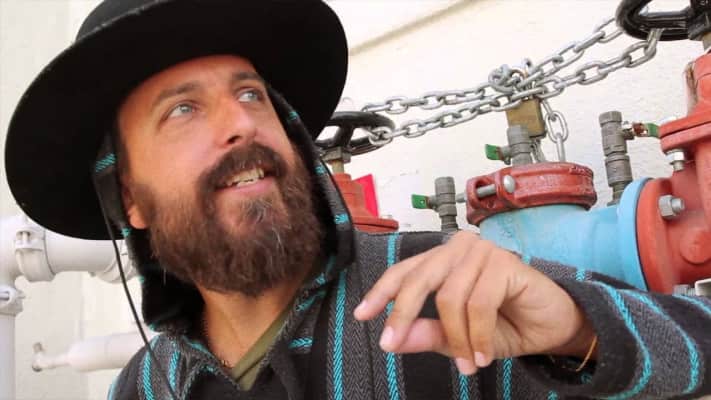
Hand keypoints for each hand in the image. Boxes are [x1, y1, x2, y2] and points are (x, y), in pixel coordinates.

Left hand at [353, 231, 595, 374]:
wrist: (553, 327)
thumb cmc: (505, 326)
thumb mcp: (457, 337)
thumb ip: (426, 333)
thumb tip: (394, 339)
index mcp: (443, 259)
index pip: (404, 271)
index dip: (381, 293)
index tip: (361, 315)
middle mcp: (459, 248)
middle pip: (418, 279)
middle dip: (403, 315)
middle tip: (391, 346)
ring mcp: (482, 251)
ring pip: (449, 298)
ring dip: (456, 339)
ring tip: (469, 363)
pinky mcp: (504, 262)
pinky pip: (477, 304)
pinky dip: (478, 336)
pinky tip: (484, 354)